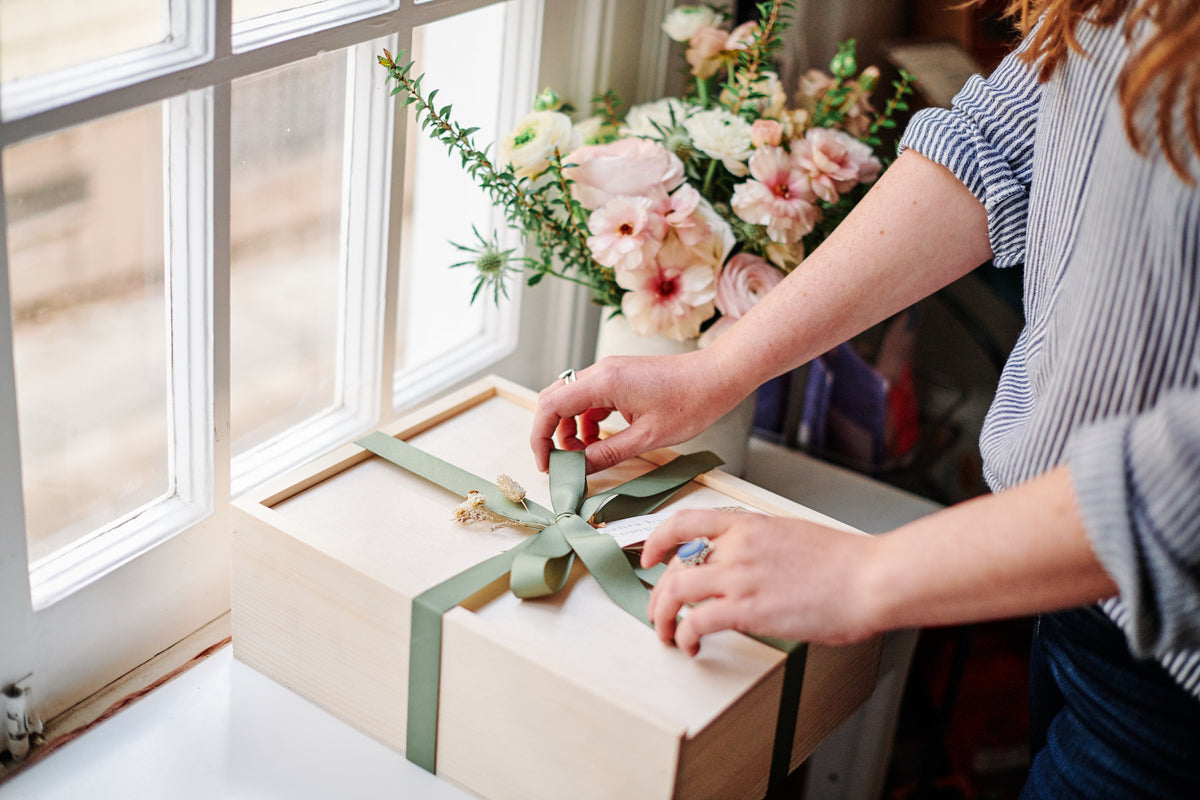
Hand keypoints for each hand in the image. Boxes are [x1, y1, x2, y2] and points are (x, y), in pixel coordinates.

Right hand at [530, 351, 740, 472]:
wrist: (716, 377)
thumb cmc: (690, 402)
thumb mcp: (646, 438)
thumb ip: (607, 454)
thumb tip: (579, 470)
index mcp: (603, 382)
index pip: (550, 406)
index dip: (540, 437)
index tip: (545, 463)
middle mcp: (601, 372)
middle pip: (554, 400)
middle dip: (550, 433)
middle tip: (558, 462)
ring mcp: (610, 372)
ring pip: (571, 400)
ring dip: (569, 428)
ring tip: (583, 455)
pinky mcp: (619, 377)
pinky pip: (590, 398)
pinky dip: (586, 421)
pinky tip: (598, 441)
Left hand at [641, 509, 879, 654]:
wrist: (871, 578)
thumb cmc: (846, 563)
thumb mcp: (794, 536)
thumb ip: (762, 547)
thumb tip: (747, 567)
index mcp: (749, 525)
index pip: (686, 521)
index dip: (658, 538)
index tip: (649, 555)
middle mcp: (738, 546)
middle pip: (676, 564)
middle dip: (659, 593)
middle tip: (658, 612)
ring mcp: (741, 576)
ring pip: (675, 591)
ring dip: (662, 616)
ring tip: (666, 634)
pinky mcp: (748, 609)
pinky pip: (696, 622)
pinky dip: (685, 636)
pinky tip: (691, 646)